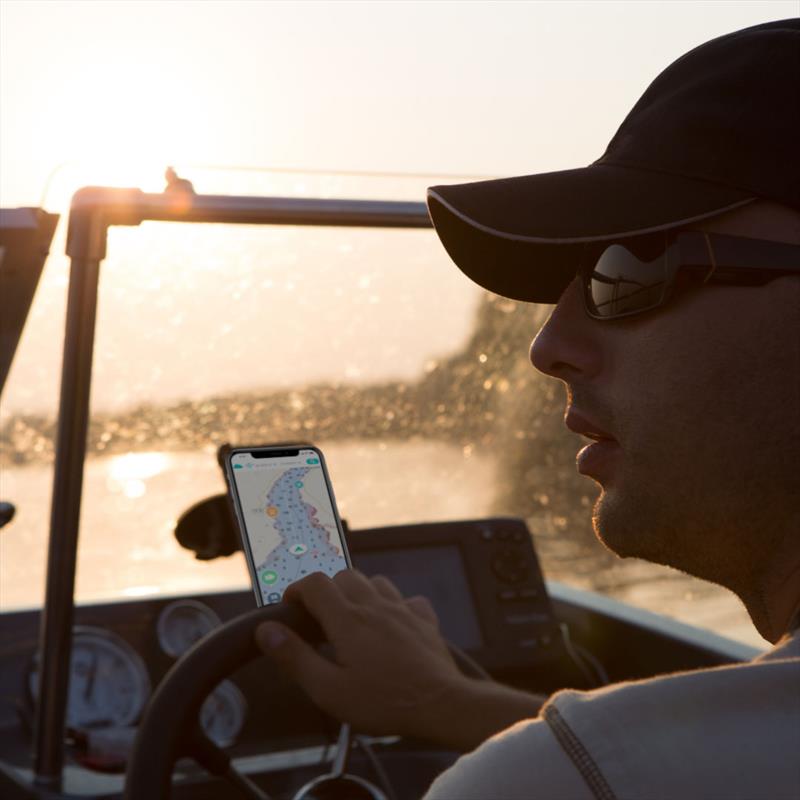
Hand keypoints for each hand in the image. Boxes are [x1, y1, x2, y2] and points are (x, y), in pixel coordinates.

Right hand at [254, 570, 469, 741]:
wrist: (441, 705)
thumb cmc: (384, 702)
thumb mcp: (329, 690)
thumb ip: (295, 658)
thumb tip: (267, 631)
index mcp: (348, 620)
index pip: (315, 583)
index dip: (297, 589)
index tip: (290, 606)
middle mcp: (375, 606)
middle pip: (345, 576)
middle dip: (327, 589)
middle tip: (318, 617)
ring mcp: (403, 611)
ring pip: (376, 582)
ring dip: (360, 592)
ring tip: (352, 618)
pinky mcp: (425, 622)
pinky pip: (408, 600)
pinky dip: (396, 606)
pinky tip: (392, 624)